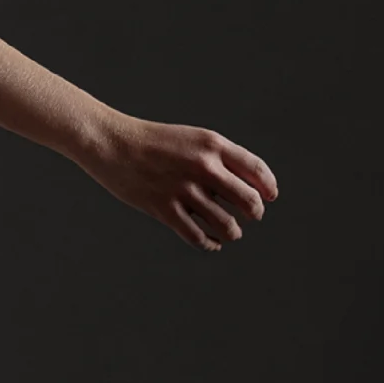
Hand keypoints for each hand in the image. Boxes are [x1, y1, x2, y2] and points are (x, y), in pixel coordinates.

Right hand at [82, 114, 278, 249]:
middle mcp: (203, 167)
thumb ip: (217, 158)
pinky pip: (198, 237)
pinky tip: (212, 242)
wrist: (112, 143)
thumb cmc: (152, 141)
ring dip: (234, 232)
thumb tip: (242, 187)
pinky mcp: (165, 209)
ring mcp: (184, 189)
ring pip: (227, 224)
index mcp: (212, 144)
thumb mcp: (191, 139)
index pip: (256, 169)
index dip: (269, 186)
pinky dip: (210, 243)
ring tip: (232, 231)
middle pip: (248, 200)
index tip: (270, 196)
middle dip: (255, 211)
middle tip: (252, 215)